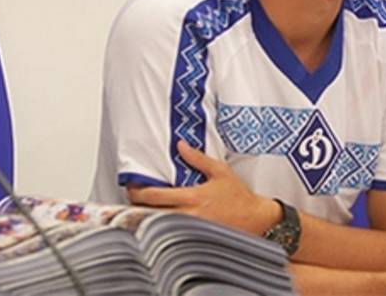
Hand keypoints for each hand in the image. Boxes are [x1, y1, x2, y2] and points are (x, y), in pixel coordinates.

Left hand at [127, 140, 279, 234]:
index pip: (156, 196)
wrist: (255, 217)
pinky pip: (171, 234)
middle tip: (130, 200)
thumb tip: (181, 146)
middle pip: (151, 214)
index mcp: (193, 197)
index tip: (132, 187)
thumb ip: (198, 159)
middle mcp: (190, 216)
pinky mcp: (194, 238)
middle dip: (136, 207)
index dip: (138, 192)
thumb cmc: (238, 195)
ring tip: (138, 211)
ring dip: (146, 218)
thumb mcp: (220, 171)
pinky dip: (161, 228)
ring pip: (159, 226)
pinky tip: (156, 223)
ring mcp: (191, 230)